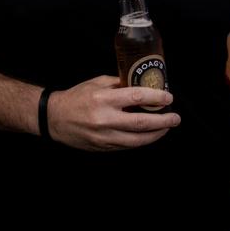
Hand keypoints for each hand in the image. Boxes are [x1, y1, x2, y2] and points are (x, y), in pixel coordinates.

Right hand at [47, 75, 180, 150]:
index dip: (156, 98)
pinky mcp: (103, 147)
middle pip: (141, 122)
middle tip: (175, 117)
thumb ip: (118, 84)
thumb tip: (140, 84)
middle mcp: (105, 119)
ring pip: (137, 140)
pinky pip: (127, 145)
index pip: (136, 97)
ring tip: (166, 127)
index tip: (168, 97)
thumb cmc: (76, 97)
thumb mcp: (96, 83)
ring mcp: (104, 136)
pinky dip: (141, 140)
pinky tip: (149, 134)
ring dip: (156, 134)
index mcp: (103, 99)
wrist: (55, 118)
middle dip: (163, 121)